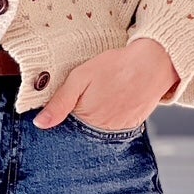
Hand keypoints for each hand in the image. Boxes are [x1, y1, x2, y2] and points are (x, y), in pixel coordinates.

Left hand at [33, 39, 179, 133]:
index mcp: (85, 119)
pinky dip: (111, 116)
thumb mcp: (80, 77)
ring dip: (95, 118)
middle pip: (82, 130)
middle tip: (90, 95)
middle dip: (79, 118)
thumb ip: (59, 102)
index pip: (65, 127)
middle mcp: (102, 130)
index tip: (67, 103)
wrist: (153, 63)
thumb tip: (40, 124)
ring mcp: (118, 130)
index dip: (62, 115)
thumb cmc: (116, 66)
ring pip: (98, 130)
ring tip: (102, 96)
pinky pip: (115, 127)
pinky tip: (112, 100)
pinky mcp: (132, 126)